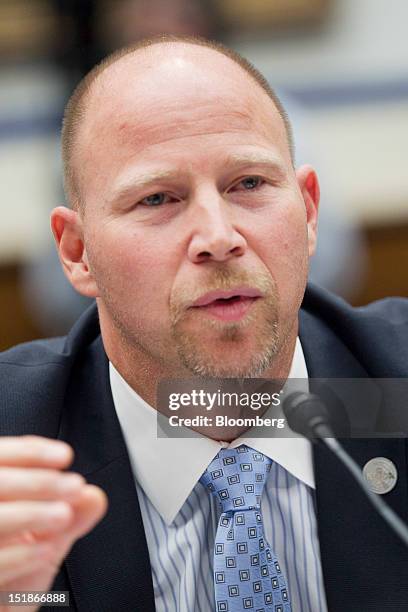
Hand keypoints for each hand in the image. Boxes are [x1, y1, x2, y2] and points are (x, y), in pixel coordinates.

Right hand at [0, 435, 107, 611]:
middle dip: (38, 482)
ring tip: (64, 516)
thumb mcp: (52, 537)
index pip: (1, 457)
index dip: (29, 452)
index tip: (64, 455)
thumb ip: (73, 514)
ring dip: (32, 514)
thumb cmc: (21, 574)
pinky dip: (22, 554)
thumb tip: (93, 495)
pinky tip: (46, 551)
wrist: (6, 611)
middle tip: (74, 486)